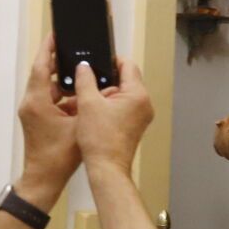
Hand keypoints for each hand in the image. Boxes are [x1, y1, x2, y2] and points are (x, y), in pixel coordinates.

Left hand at [16, 37, 79, 191]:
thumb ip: (88, 102)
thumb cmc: (59, 156)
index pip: (41, 66)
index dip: (48, 48)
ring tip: (82, 74)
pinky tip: (79, 97)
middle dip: (59, 63)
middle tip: (75, 51)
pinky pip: (48, 100)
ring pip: (47, 88)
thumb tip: (100, 85)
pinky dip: (62, 96)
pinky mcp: (36, 120)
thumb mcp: (80, 124)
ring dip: (63, 81)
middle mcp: (30, 103)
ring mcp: (32, 112)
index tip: (55, 33)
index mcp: (37, 101)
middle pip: (44, 74)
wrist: (44, 180)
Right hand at [72, 58, 152, 175]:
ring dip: (105, 94)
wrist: (107, 169)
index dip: (111, 60)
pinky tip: (93, 112)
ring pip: (122, 94)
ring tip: (88, 100)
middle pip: (125, 80)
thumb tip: (83, 67)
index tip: (97, 60)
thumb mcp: (87, 103)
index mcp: (138, 95)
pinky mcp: (135, 126)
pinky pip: (123, 107)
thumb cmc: (101, 141)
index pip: (128, 65)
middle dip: (105, 80)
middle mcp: (144, 104)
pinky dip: (109, 106)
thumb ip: (85, 80)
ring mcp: (141, 116)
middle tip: (88, 83)